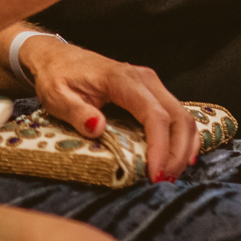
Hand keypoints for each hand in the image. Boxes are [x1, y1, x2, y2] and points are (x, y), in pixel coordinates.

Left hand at [21, 36, 198, 183]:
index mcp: (122, 80)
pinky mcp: (152, 93)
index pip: (154, 115)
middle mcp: (144, 79)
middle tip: (165, 182)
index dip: (160, 147)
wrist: (57, 58)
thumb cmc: (57, 76)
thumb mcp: (57, 96)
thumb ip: (76, 112)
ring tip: (169, 175)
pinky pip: (177, 116)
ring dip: (182, 148)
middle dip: (177, 153)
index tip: (155, 174)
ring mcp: (151, 85)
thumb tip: (98, 128)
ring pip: (183, 117)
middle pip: (178, 117)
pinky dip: (182, 139)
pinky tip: (177, 159)